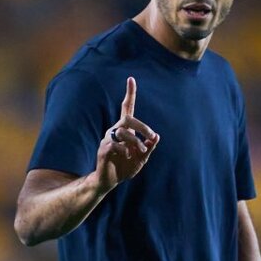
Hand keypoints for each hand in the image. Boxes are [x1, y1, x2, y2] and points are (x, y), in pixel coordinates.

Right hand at [90, 77, 158, 192]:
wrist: (109, 181)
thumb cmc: (125, 167)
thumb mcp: (142, 158)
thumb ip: (149, 148)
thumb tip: (157, 137)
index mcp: (125, 130)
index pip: (127, 108)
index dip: (129, 94)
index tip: (131, 79)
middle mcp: (115, 131)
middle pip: (128, 118)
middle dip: (143, 127)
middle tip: (152, 137)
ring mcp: (108, 139)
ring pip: (123, 131)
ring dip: (136, 141)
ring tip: (141, 152)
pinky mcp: (103, 149)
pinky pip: (115, 144)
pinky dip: (125, 150)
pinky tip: (127, 157)